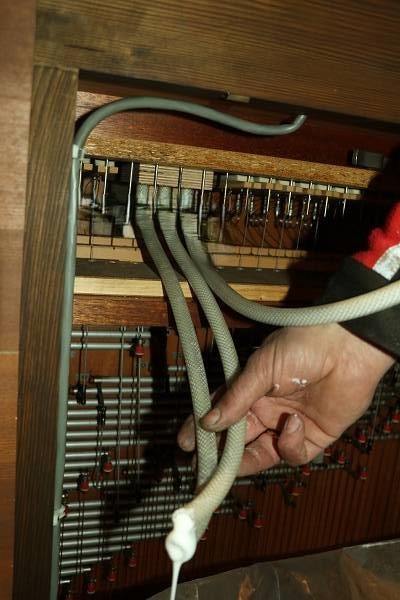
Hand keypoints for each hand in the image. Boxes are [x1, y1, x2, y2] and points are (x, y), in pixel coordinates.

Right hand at [178, 324, 393, 474]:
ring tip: (236, 458)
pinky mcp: (314, 437)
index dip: (203, 428)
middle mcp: (268, 409)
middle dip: (220, 453)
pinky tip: (293, 423)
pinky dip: (290, 444)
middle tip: (203, 464)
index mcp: (251, 390)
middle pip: (238, 439)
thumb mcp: (261, 368)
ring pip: (261, 454)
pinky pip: (293, 454)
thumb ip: (235, 399)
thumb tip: (207, 422)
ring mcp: (289, 425)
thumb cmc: (302, 345)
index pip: (221, 413)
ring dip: (248, 459)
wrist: (348, 346)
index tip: (186, 442)